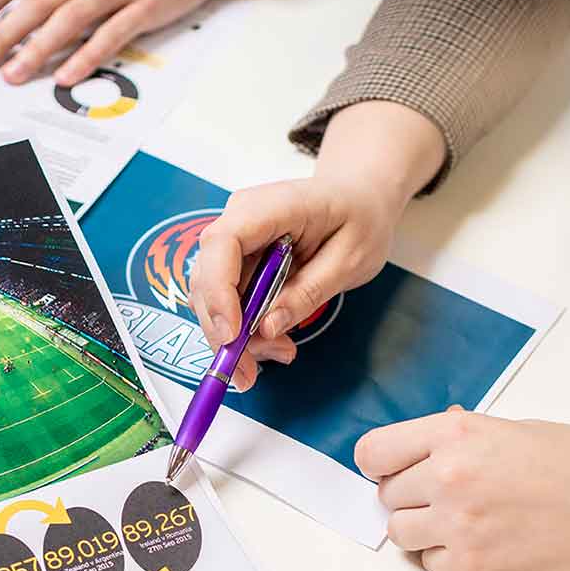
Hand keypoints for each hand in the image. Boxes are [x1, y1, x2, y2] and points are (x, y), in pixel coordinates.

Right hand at [189, 101, 444, 389]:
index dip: (219, 291)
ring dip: (235, 335)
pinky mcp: (237, 259)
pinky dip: (245, 327)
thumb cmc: (361, 218)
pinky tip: (274, 340)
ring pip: (213, 295)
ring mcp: (235, 239)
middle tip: (249, 373)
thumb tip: (266, 328)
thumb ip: (308, 292)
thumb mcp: (351, 259)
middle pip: (208, 277)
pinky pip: (229, 298)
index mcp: (270, 206)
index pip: (223, 243)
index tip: (232, 336)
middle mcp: (240, 218)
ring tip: (280, 353)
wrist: (359, 196)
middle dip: (222, 330)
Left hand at [357, 409, 569, 570]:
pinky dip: (453, 562)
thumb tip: (427, 445)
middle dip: (412, 500)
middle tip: (452, 501)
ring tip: (472, 525)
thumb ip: (464, 439)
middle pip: (388, 497)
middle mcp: (449, 476)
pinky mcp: (475, 568)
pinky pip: (433, 567)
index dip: (382, 465)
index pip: (374, 452)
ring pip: (402, 535)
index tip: (394, 472)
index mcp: (458, 433)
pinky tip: (491, 548)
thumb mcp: (519, 430)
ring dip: (427, 533)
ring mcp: (460, 524)